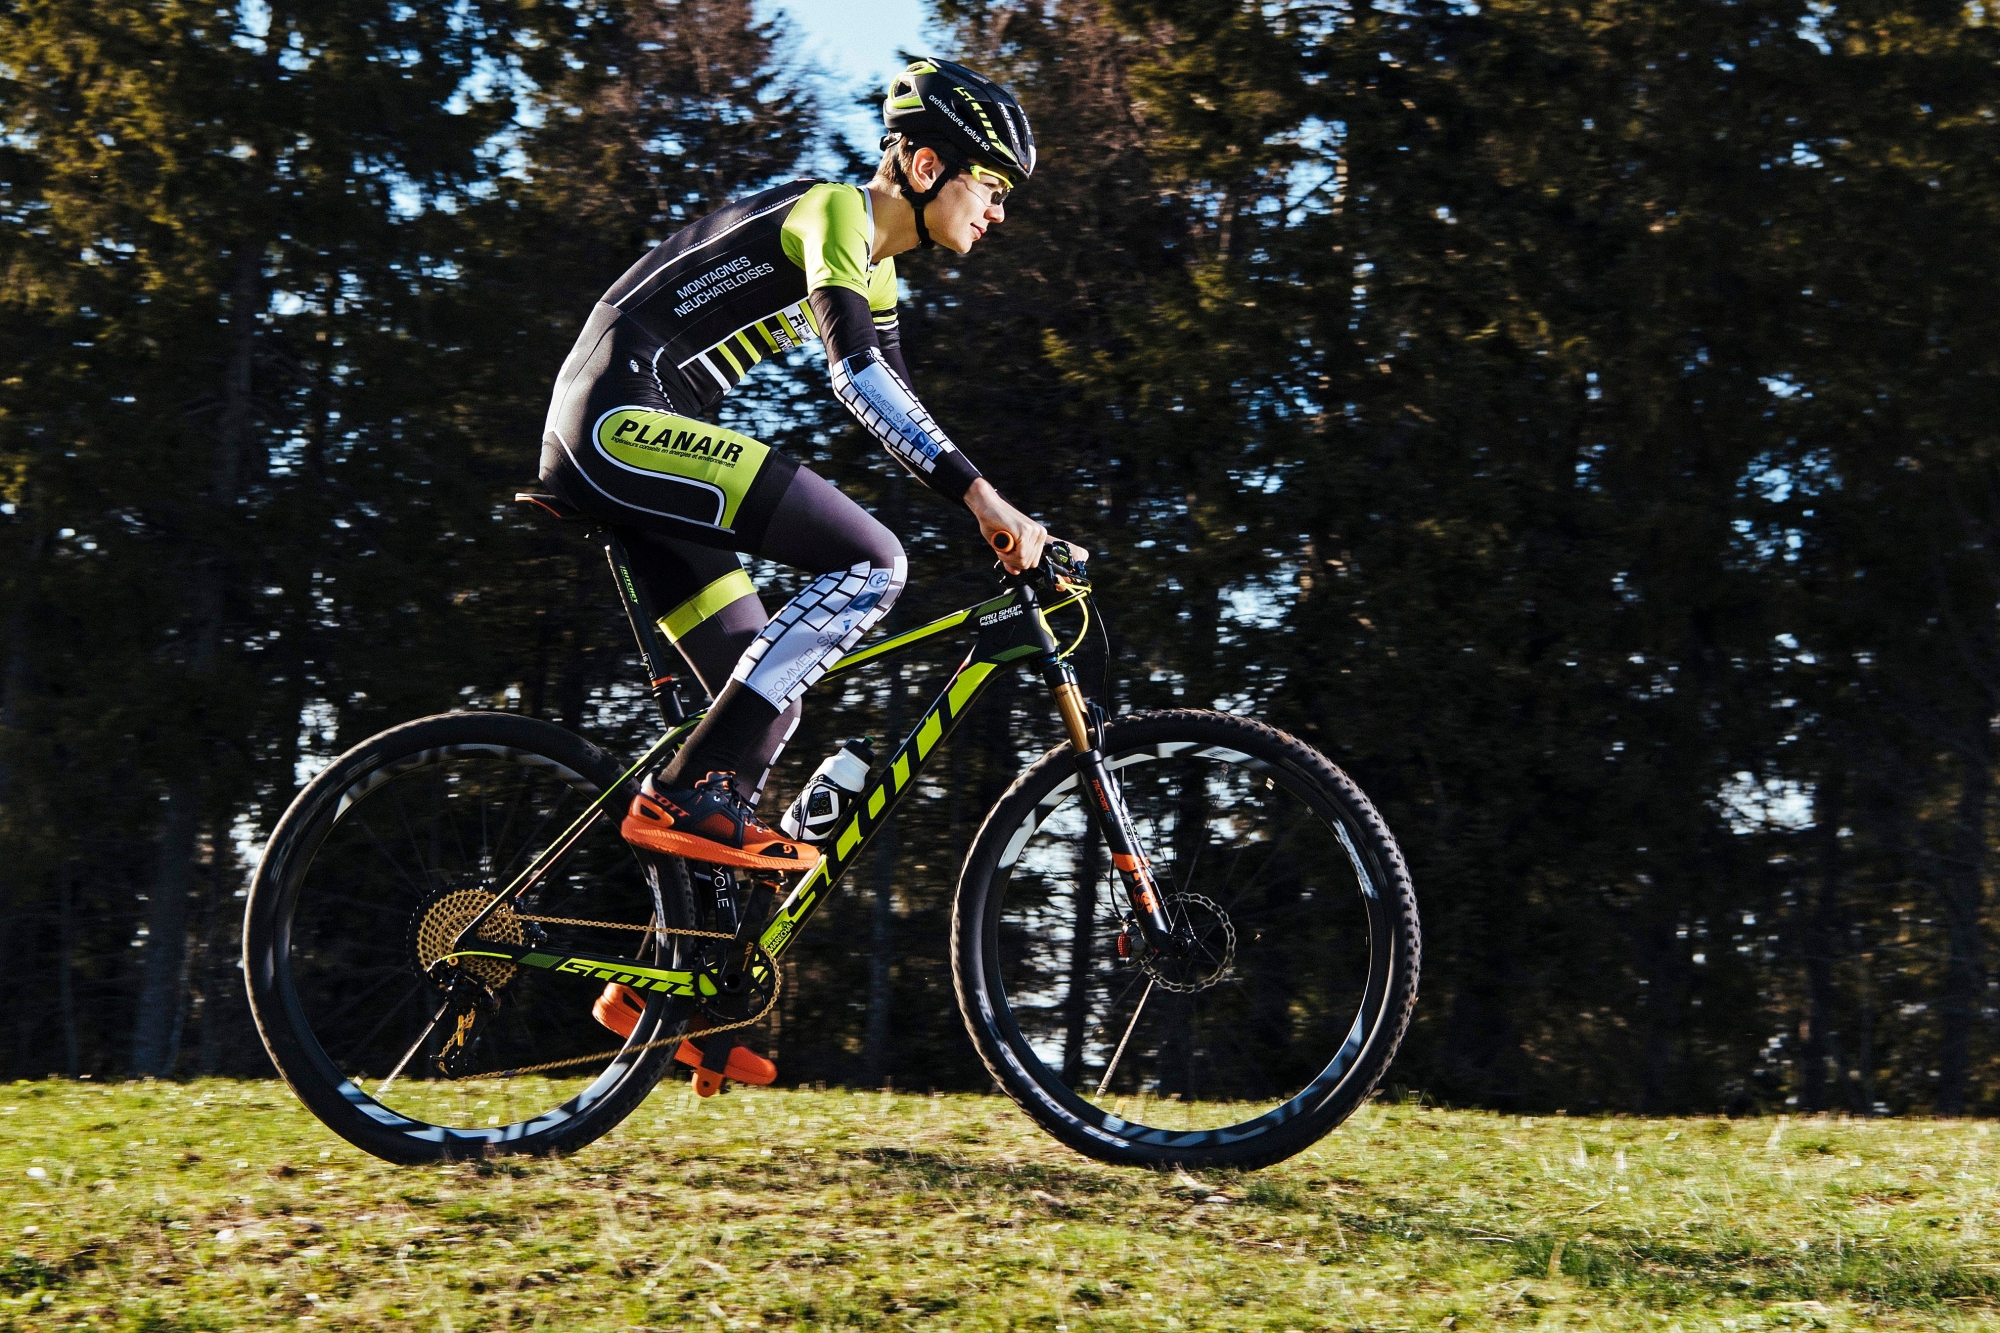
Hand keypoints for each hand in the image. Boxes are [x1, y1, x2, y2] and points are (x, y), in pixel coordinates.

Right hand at [966, 479, 1088, 572]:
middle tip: (1003, 549)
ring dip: (1009, 558)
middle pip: (1030, 564)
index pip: (1034, 562)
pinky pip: (1019, 556)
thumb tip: (1016, 572)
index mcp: (1038, 537)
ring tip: (1002, 543)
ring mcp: (1034, 533)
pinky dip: (1007, 554)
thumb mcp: (1005, 546)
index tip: (1010, 558)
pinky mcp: (1026, 532)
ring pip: (1024, 562)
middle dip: (1013, 561)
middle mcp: (1040, 534)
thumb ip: (1012, 560)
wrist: (987, 505)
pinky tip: (1002, 542)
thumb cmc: (995, 524)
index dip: (1019, 564)